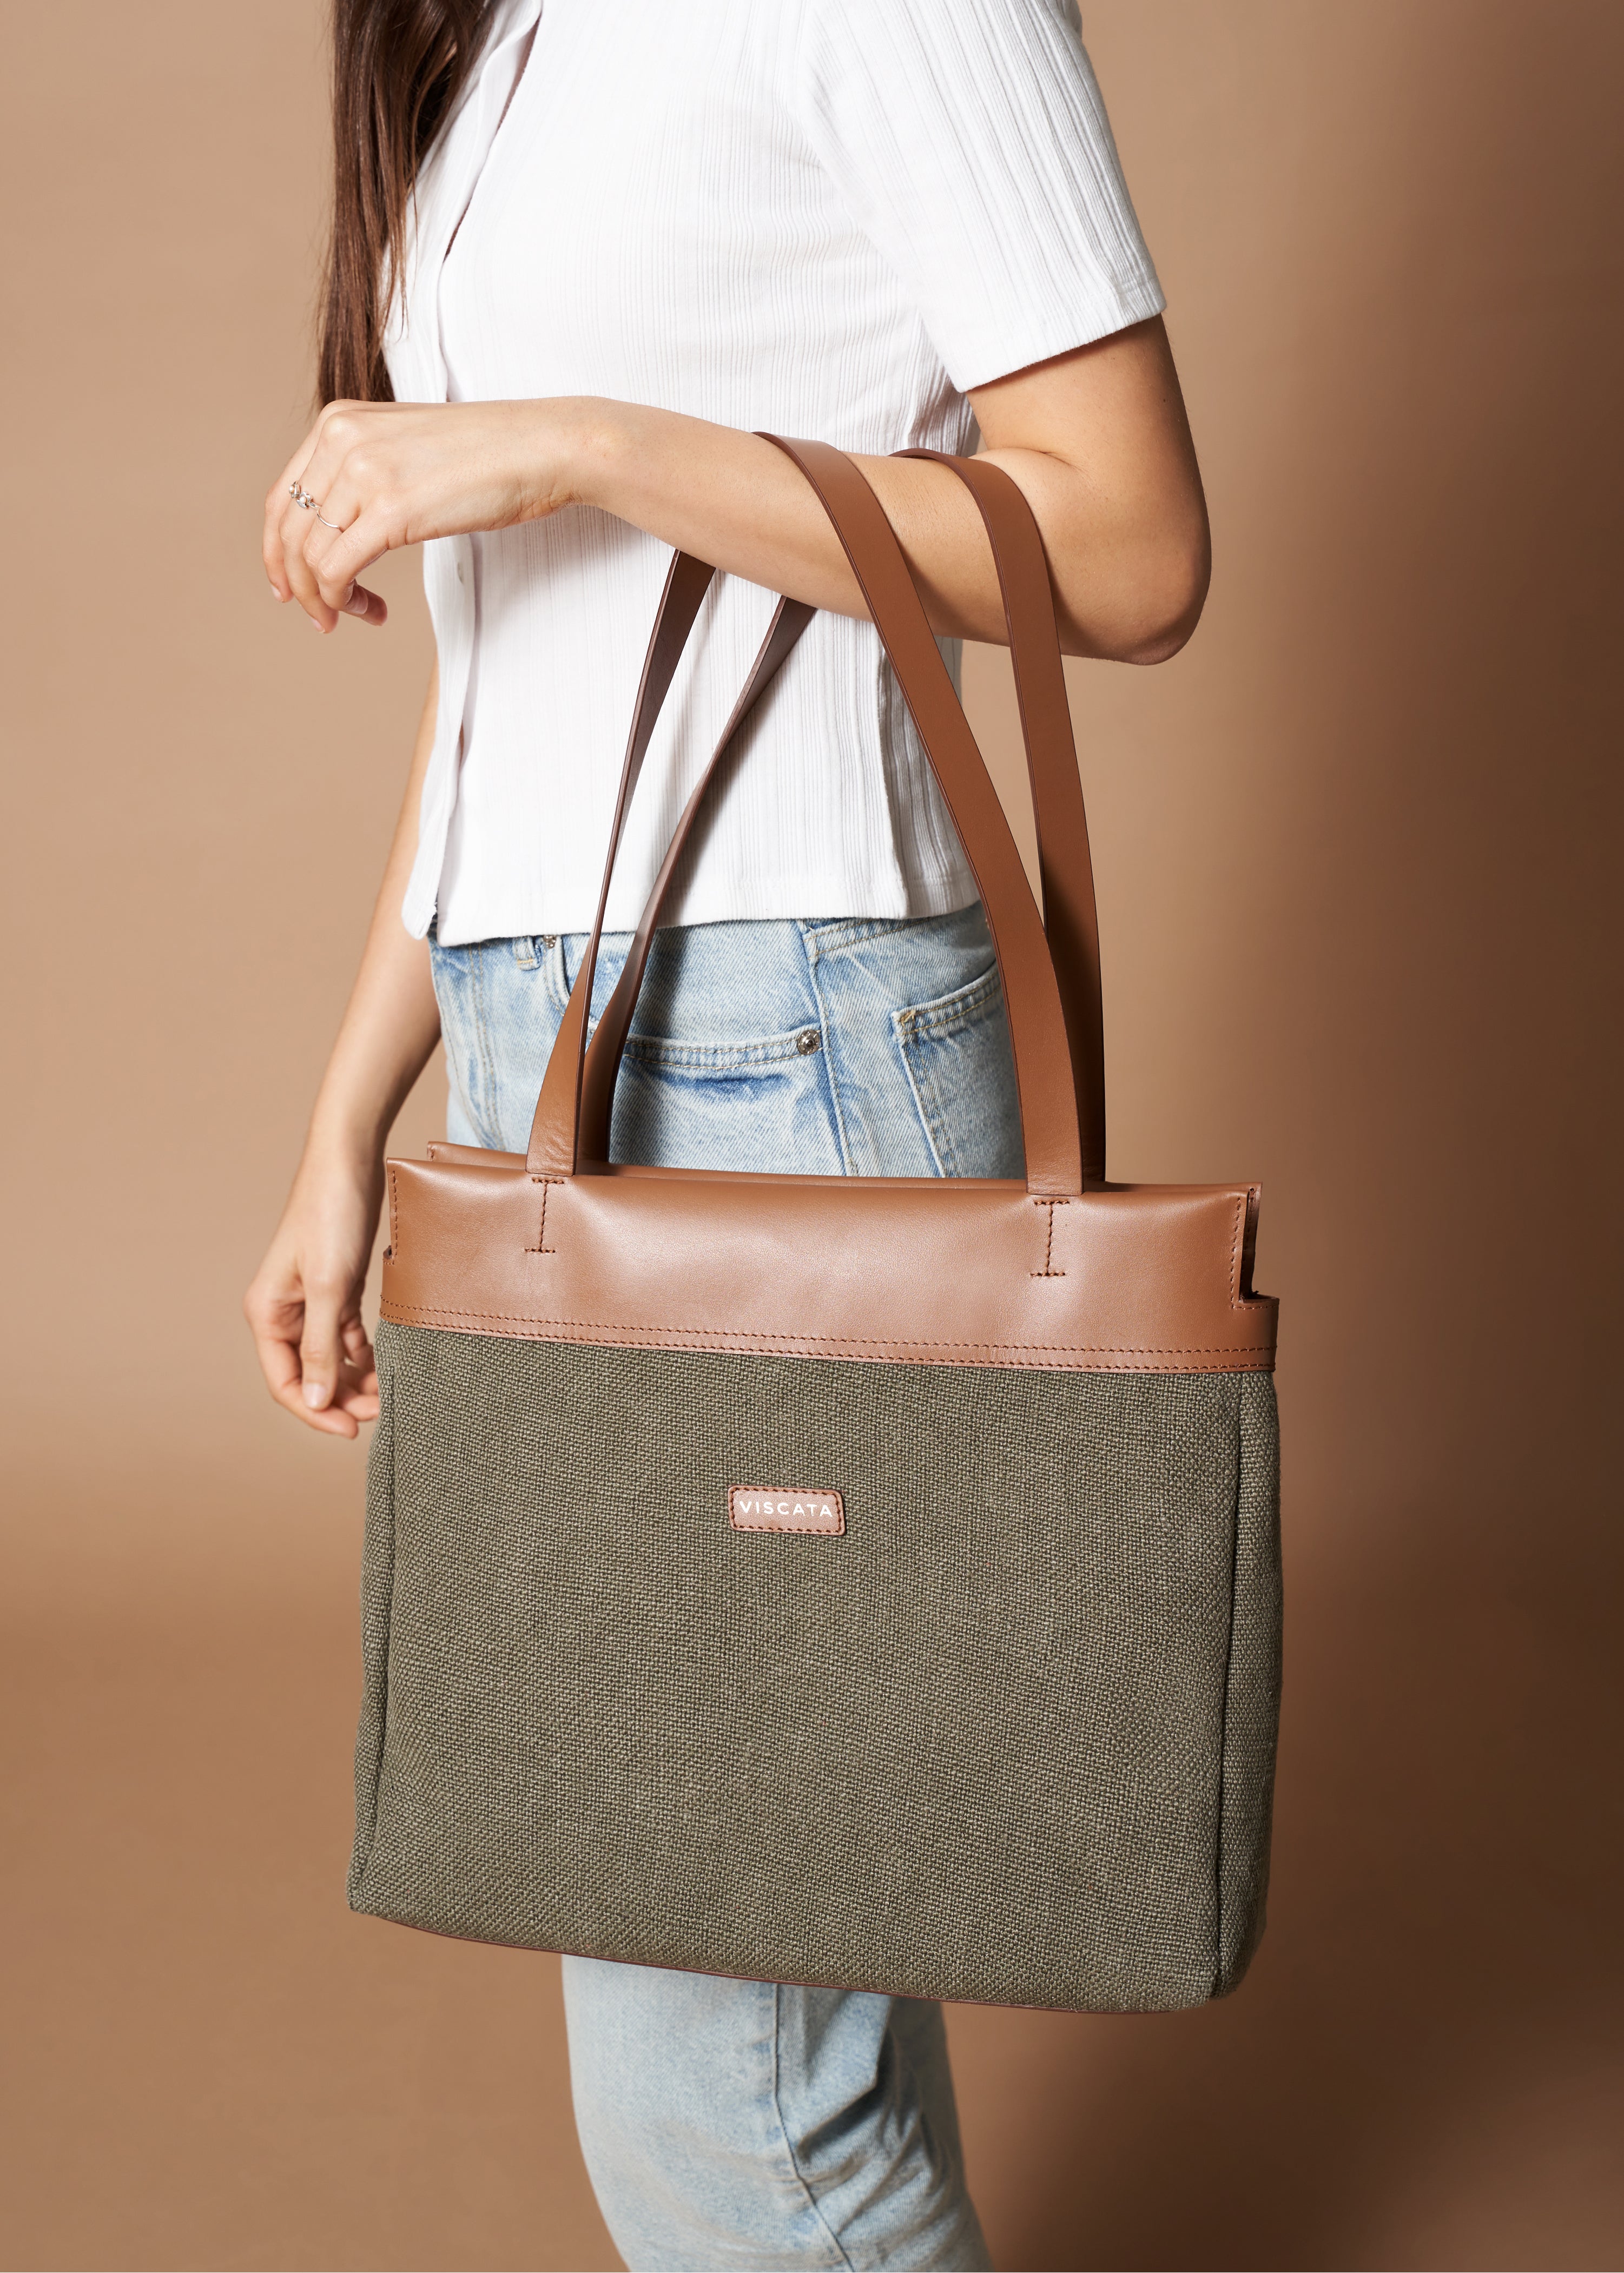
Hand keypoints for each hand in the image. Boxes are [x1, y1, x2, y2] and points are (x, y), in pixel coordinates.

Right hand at [244, 1145, 385, 1437]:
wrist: (350, 1162)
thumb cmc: (331, 1215)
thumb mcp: (329, 1286)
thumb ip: (321, 1345)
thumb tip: (315, 1400)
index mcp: (267, 1313)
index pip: (286, 1382)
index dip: (315, 1411)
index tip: (352, 1430)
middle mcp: (283, 1312)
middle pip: (307, 1375)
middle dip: (339, 1399)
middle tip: (378, 1413)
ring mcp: (309, 1301)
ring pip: (328, 1358)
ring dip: (354, 1380)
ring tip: (385, 1394)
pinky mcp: (335, 1289)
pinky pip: (344, 1336)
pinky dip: (362, 1354)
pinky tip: (384, 1366)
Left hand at [264, 396, 594, 632]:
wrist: (541, 447)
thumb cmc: (490, 454)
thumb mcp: (408, 449)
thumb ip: (368, 472)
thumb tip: (342, 525)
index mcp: (339, 421)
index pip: (283, 497)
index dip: (278, 551)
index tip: (293, 587)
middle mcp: (341, 440)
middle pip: (289, 530)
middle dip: (297, 584)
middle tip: (321, 616)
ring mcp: (364, 472)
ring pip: (309, 555)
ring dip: (325, 598)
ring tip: (353, 615)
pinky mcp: (391, 509)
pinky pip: (338, 569)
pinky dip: (344, 600)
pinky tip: (372, 610)